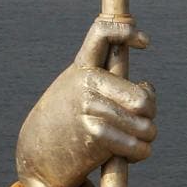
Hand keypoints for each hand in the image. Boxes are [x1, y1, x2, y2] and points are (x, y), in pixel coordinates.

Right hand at [15, 19, 156, 186]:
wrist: (36, 154)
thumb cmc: (68, 121)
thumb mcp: (82, 92)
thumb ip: (113, 83)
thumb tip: (147, 88)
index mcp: (82, 68)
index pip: (102, 34)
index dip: (126, 32)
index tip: (145, 43)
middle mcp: (85, 83)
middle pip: (141, 98)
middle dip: (150, 111)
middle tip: (144, 117)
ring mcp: (89, 108)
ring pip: (144, 124)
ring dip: (147, 135)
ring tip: (140, 137)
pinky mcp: (93, 135)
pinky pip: (136, 144)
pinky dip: (140, 152)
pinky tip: (134, 152)